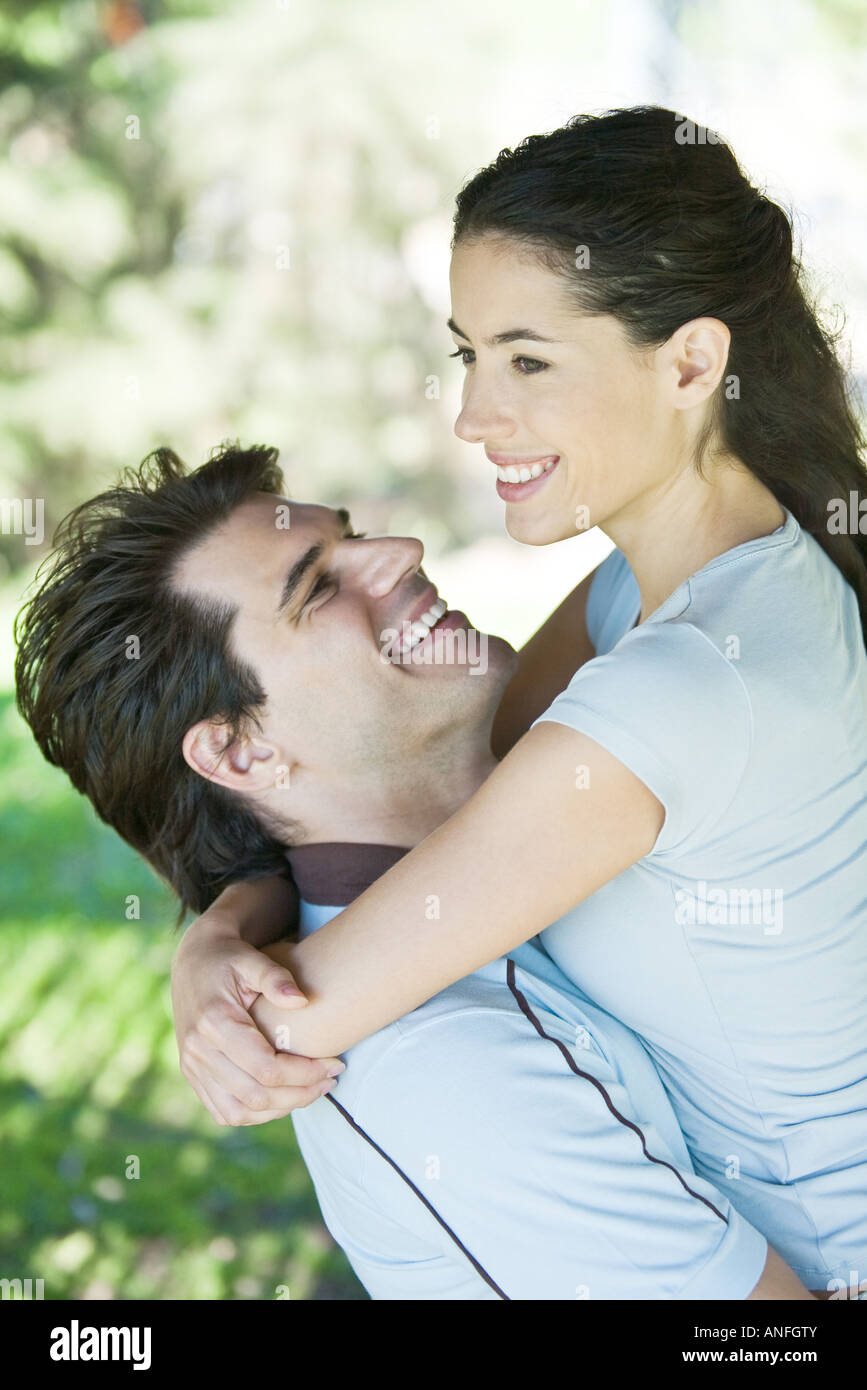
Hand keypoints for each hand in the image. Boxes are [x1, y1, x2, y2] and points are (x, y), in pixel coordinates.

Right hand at [171, 920, 344, 1125]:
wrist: (194, 962)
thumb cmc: (229, 958)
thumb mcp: (252, 959)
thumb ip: (276, 978)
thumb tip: (303, 1001)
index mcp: (214, 1023)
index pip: (266, 1068)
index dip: (304, 1074)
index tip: (334, 1064)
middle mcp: (198, 1051)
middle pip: (256, 1095)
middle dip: (300, 1094)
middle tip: (331, 1080)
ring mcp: (192, 1067)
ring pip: (239, 1111)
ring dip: (281, 1109)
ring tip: (312, 1091)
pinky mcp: (192, 1075)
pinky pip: (224, 1111)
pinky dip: (256, 1114)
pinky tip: (283, 1098)